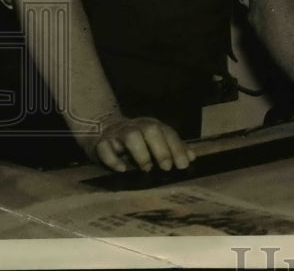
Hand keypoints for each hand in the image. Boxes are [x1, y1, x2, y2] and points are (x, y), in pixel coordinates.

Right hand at [81, 115, 195, 172]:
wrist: (102, 128)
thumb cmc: (137, 139)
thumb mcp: (155, 139)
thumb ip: (173, 147)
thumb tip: (192, 158)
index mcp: (151, 125)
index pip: (167, 132)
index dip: (177, 147)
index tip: (184, 164)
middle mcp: (136, 126)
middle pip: (151, 130)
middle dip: (161, 148)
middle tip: (167, 167)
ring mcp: (118, 133)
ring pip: (130, 136)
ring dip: (141, 152)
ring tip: (147, 168)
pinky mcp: (101, 143)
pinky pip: (105, 148)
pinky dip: (114, 159)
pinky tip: (122, 169)